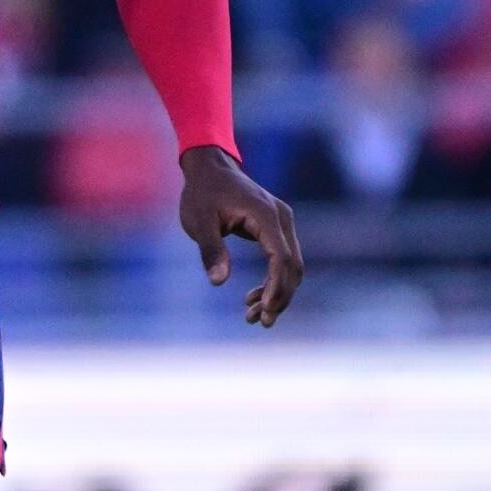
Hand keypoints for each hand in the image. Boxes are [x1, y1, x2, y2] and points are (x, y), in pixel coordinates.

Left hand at [178, 145, 303, 327]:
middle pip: (292, 266)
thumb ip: (210, 250)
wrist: (209, 168)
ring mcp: (282, 222)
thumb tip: (218, 282)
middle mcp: (281, 218)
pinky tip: (254, 298)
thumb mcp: (198, 222)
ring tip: (253, 316)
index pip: (281, 258)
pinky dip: (273, 281)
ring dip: (277, 292)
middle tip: (258, 321)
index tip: (264, 310)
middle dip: (279, 297)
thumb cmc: (201, 194)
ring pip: (291, 265)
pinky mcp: (276, 227)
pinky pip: (283, 258)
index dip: (276, 287)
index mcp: (265, 216)